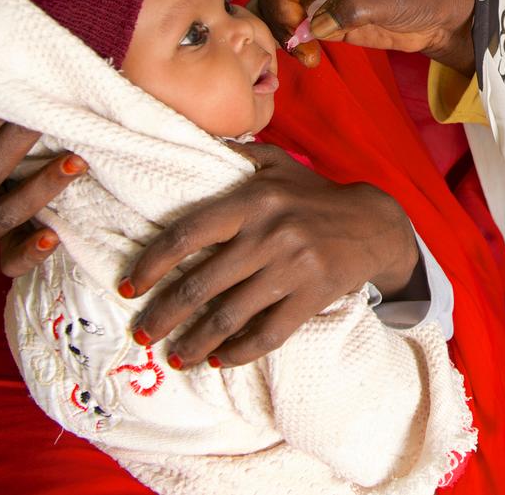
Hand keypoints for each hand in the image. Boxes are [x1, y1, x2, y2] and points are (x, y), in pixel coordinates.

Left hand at [120, 141, 421, 368]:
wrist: (375, 223)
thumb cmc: (315, 195)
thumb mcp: (278, 165)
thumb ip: (237, 155)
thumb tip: (194, 143)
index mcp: (253, 200)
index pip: (188, 234)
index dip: (152, 264)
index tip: (129, 287)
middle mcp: (269, 233)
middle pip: (201, 284)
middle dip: (163, 316)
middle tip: (142, 334)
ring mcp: (293, 267)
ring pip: (229, 315)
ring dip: (195, 343)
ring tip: (175, 358)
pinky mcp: (313, 294)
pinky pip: (268, 332)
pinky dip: (239, 352)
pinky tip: (220, 360)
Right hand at [256, 0, 475, 73]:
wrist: (448, 17)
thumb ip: (348, 7)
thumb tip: (312, 27)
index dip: (280, 0)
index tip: (296, 30)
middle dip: (277, 20)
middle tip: (299, 50)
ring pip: (282, 12)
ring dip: (283, 35)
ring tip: (307, 57)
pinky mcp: (330, 20)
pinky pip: (299, 29)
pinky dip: (295, 44)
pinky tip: (310, 59)